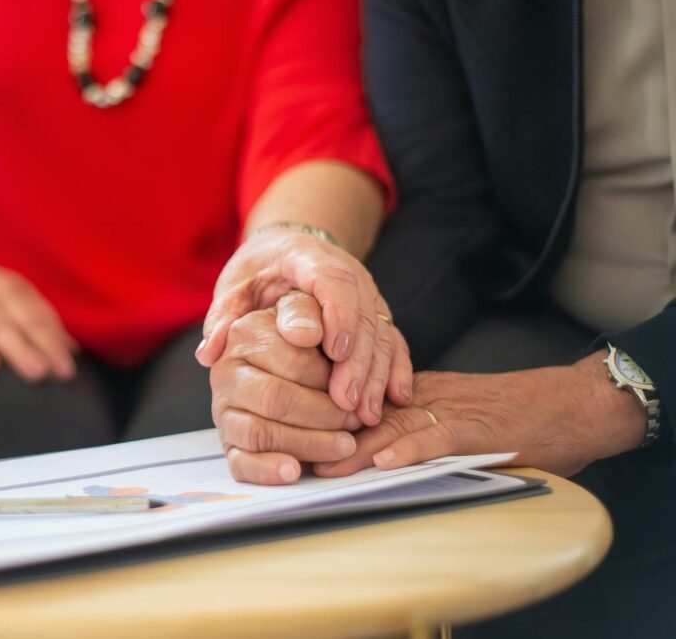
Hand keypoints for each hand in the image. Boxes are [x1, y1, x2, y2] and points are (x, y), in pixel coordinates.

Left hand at [196, 229, 411, 425]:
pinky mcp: (375, 316)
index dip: (338, 315)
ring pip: (380, 333)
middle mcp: (347, 274)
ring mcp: (366, 296)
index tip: (334, 351)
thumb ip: (224, 315)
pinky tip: (395, 398)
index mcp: (308, 258)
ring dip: (375, 374)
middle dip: (357, 362)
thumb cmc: (258, 271)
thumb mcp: (235, 285)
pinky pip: (393, 341)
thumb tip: (211, 352)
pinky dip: (395, 370)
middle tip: (344, 402)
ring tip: (365, 414)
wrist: (287, 251)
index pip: (332, 281)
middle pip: (362, 315)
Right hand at [210, 294, 363, 484]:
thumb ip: (306, 313)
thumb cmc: (304, 341)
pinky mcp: (227, 443)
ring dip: (308, 443)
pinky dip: (267, 470)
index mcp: (245, 334)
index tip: (356, 391)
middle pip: (276, 398)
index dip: (331, 380)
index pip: (293, 361)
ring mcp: (223, 409)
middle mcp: (226, 371)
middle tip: (356, 422)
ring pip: (260, 432)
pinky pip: (240, 462)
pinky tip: (295, 471)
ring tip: (344, 445)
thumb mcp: (308, 312)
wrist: (281, 367)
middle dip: (324, 415)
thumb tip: (307, 334)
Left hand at [314, 352, 648, 478]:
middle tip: (292, 457)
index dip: (325, 420)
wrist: (570, 405)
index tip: (291, 437)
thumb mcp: (449, 413)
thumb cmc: (512, 417)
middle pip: (367, 414)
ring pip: (394, 426)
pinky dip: (412, 451)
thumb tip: (368, 449)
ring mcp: (451, 410)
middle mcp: (425, 397)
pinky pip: (438, 438)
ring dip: (357, 448)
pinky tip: (385, 464)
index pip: (360, 402)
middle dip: (328, 437)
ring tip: (324, 468)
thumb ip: (410, 423)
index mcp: (415, 393)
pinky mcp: (478, 429)